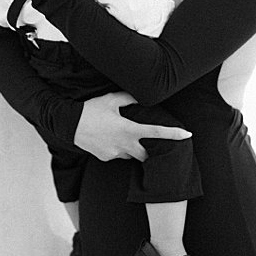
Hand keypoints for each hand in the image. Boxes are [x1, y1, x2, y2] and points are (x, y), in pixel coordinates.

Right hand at [74, 91, 191, 161]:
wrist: (68, 125)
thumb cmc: (90, 110)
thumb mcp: (111, 100)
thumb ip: (129, 98)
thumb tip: (140, 97)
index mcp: (128, 128)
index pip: (156, 133)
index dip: (173, 134)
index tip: (187, 135)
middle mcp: (124, 144)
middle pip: (147, 153)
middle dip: (152, 150)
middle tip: (153, 143)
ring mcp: (115, 153)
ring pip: (132, 155)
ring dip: (133, 148)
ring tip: (123, 135)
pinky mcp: (106, 158)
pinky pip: (118, 155)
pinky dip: (119, 148)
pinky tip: (109, 138)